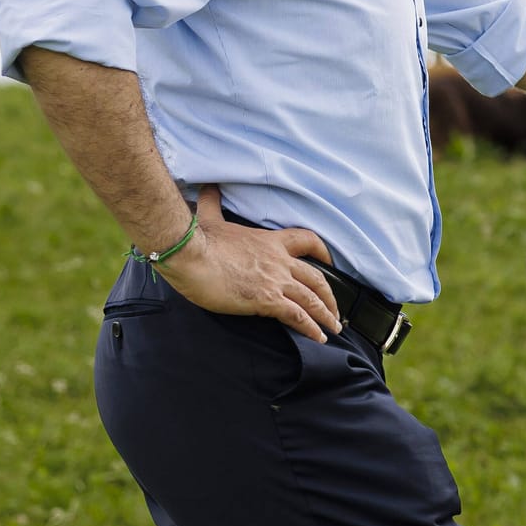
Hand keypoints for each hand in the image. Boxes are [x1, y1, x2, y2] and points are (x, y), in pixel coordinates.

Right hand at [155, 186, 343, 342]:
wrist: (190, 254)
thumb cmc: (198, 240)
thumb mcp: (210, 217)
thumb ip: (213, 203)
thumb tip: (208, 188)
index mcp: (270, 242)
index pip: (307, 241)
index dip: (322, 251)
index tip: (330, 262)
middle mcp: (279, 261)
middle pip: (317, 277)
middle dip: (329, 295)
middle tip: (335, 308)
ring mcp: (276, 281)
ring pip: (312, 299)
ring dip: (326, 315)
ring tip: (333, 327)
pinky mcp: (267, 300)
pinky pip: (298, 316)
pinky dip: (311, 328)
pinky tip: (318, 337)